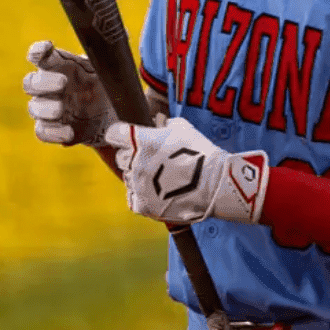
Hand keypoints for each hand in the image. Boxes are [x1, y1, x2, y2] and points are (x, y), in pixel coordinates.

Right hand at [22, 40, 118, 146]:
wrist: (117, 117)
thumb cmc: (109, 86)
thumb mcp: (113, 69)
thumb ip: (113, 53)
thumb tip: (123, 31)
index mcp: (62, 67)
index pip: (40, 55)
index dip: (38, 51)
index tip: (46, 48)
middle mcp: (50, 87)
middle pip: (30, 82)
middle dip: (42, 82)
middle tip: (63, 82)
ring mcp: (50, 110)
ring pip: (34, 108)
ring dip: (45, 108)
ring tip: (60, 110)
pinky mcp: (55, 130)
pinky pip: (42, 132)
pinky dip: (52, 133)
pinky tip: (68, 133)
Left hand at [104, 118, 269, 225]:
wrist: (215, 184)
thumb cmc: (201, 153)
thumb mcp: (184, 128)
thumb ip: (165, 125)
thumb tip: (160, 124)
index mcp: (141, 140)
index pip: (114, 134)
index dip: (121, 135)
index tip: (128, 137)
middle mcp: (135, 162)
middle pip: (121, 158)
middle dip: (133, 156)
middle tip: (152, 159)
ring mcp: (137, 185)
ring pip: (128, 178)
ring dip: (139, 177)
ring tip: (161, 178)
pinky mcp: (143, 205)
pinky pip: (132, 198)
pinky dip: (141, 196)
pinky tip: (155, 193)